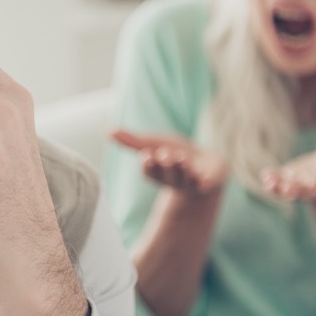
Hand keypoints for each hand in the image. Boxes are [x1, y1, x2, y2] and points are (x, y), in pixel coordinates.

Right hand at [110, 129, 227, 198]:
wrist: (207, 166)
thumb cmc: (176, 155)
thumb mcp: (155, 145)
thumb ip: (133, 141)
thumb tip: (106, 131)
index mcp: (158, 172)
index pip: (149, 172)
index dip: (147, 165)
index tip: (146, 154)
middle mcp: (173, 180)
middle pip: (167, 176)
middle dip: (166, 165)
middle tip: (165, 154)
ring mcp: (191, 183)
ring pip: (185, 179)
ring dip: (182, 170)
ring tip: (181, 158)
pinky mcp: (209, 184)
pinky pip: (206, 185)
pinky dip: (206, 182)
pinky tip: (205, 179)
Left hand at [260, 139, 315, 202]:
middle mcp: (313, 187)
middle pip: (304, 191)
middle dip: (297, 190)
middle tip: (289, 189)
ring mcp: (298, 184)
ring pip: (287, 189)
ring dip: (279, 188)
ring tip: (271, 184)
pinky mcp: (287, 178)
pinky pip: (277, 181)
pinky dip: (271, 180)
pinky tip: (266, 176)